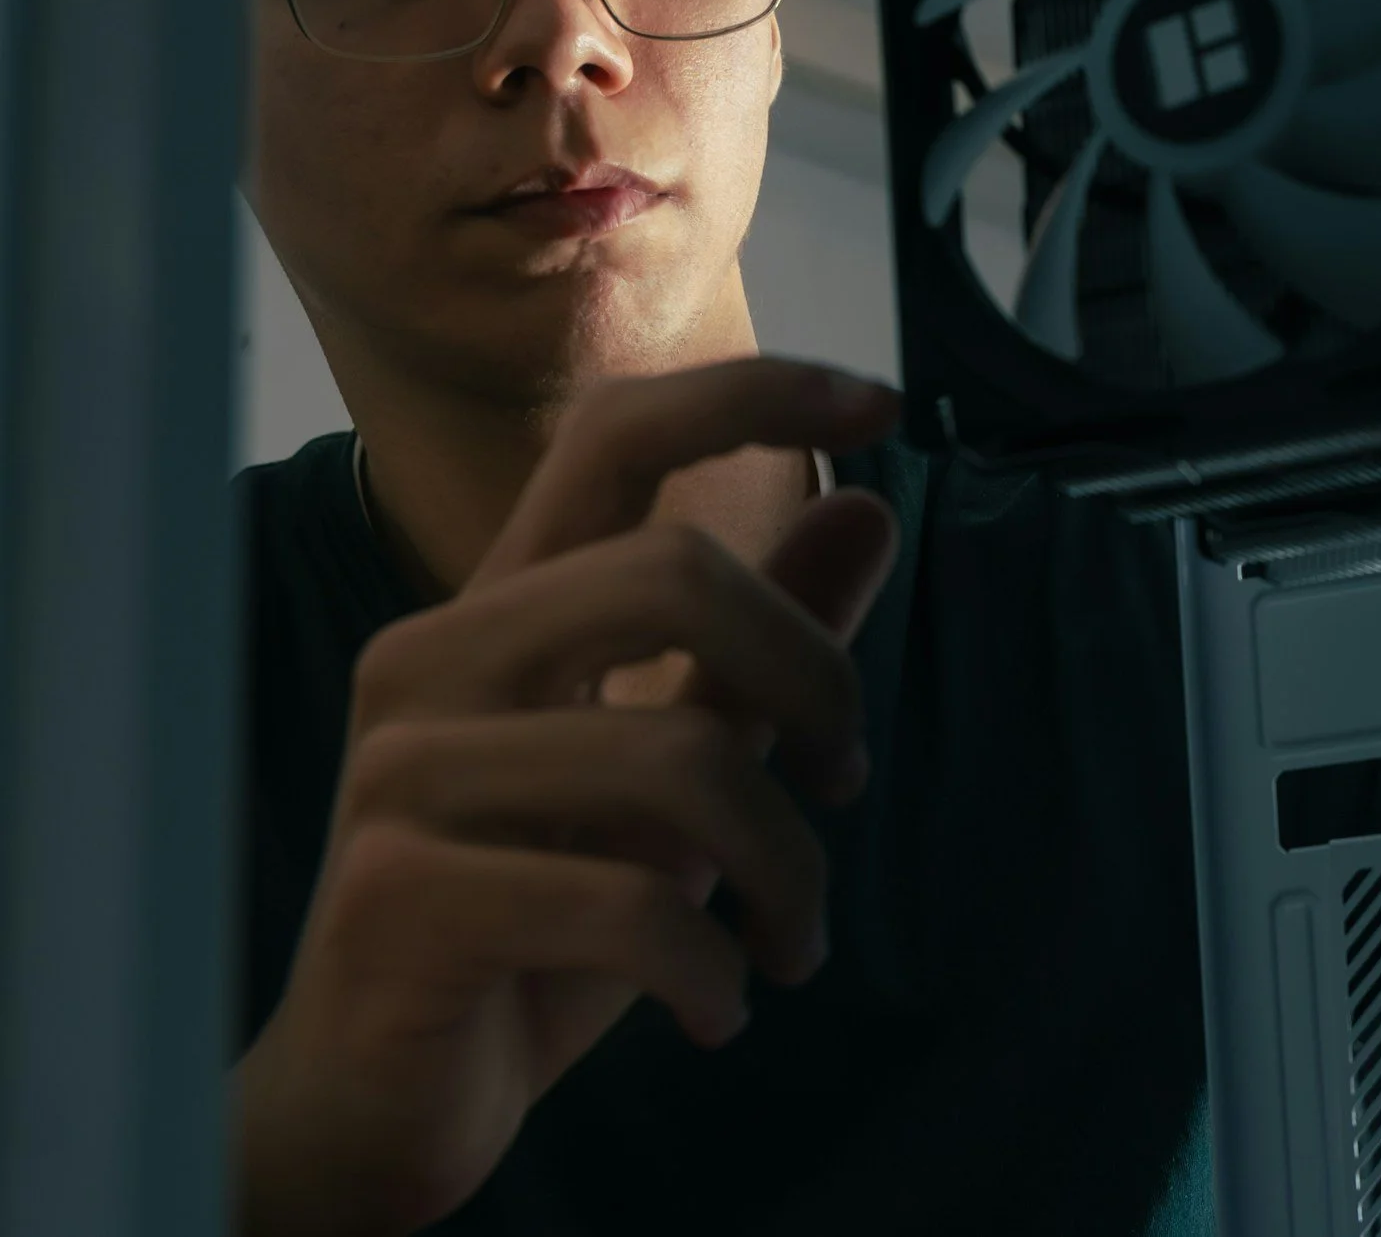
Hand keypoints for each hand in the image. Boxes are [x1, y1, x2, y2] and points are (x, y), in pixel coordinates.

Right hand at [231, 359, 900, 1236]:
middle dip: (817, 679)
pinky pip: (625, 905)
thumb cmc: (536, 927)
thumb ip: (761, 652)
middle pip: (675, 573)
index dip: (750, 394)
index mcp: (501, 610)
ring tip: (795, 943)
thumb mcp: (674, 780)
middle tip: (849, 783)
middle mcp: (433, 661)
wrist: (379, 1106)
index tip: (882, 404)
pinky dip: (713, 970)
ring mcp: (404, 775)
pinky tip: (722, 1007)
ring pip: (681, 760)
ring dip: (789, 871)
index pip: (614, 435)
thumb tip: (868, 508)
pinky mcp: (400, 896)